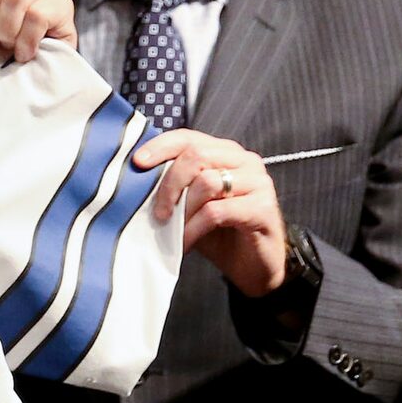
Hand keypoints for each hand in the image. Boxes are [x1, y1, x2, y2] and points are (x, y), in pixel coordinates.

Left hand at [135, 128, 287, 295]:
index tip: (138, 162)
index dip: (161, 147)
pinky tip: (186, 241)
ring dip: (183, 209)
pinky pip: (217, 211)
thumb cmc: (221, 233)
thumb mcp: (191, 206)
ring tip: (173, 230)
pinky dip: (194, 228)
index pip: (190, 138)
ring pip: (207, 182)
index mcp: (225, 154)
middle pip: (197, 155)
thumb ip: (175, 188)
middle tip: (158, 212)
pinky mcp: (263, 208)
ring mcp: (258, 183)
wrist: (253, 265)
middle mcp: (245, 162)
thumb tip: (139, 181)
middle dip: (170, 184)